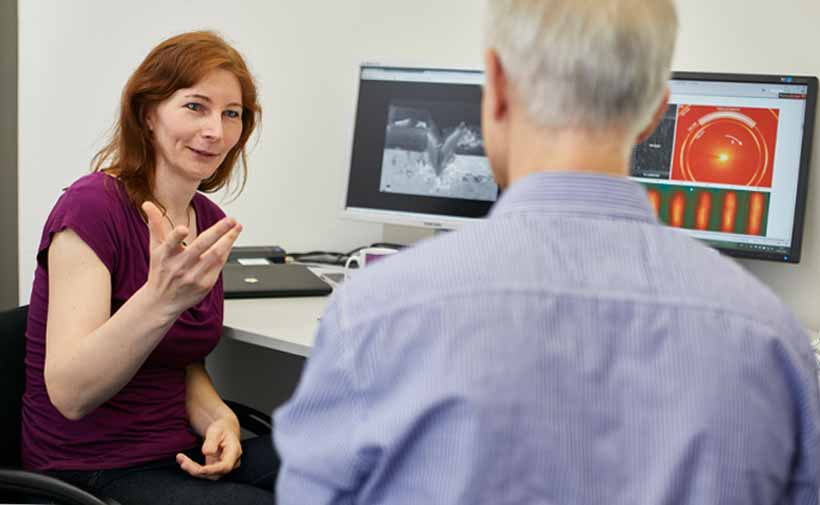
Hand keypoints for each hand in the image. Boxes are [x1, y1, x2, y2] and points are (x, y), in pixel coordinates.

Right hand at [142, 201, 241, 316]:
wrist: (162, 302)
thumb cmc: (160, 271)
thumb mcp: (155, 248)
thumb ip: (155, 225)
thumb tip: (148, 203)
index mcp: (165, 256)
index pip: (170, 244)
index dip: (176, 237)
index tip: (183, 229)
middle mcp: (179, 266)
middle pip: (201, 247)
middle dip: (218, 232)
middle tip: (230, 220)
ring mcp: (193, 277)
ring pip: (214, 256)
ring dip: (228, 241)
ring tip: (236, 228)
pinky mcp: (205, 284)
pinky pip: (219, 265)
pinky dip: (226, 252)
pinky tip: (230, 241)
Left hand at [176, 418, 241, 480]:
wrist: (223, 431)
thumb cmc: (221, 429)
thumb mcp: (216, 430)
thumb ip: (212, 441)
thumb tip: (207, 452)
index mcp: (234, 452)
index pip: (225, 466)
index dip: (212, 470)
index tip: (200, 469)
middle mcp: (230, 463)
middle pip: (215, 474)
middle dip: (197, 470)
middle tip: (182, 461)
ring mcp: (222, 467)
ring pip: (208, 475)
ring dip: (192, 469)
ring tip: (180, 458)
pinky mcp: (214, 469)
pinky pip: (203, 472)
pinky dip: (192, 468)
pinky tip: (183, 460)